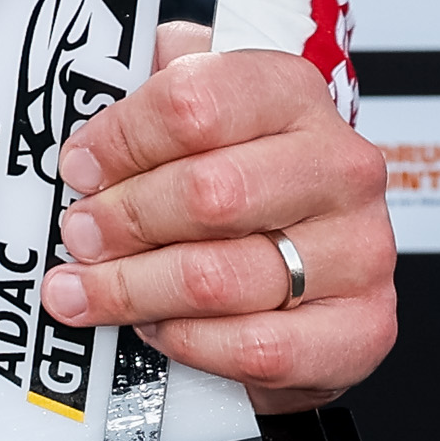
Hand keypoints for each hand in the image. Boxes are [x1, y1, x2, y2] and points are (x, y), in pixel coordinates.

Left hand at [33, 22, 396, 413]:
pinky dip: (186, 340)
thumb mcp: (193, 118)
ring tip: (89, 289)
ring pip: (217, 277)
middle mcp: (338, 168)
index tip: (79, 168)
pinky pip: (252, 346)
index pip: (195, 103)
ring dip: (132, 289)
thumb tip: (76, 98)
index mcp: (292, 94)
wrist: (307, 268)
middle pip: (207, 194)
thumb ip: (139, 95)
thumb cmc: (241, 185)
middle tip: (78, 236)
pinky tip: (157, 325)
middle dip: (121, 221)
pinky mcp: (363, 328)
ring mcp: (359, 251)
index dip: (121, 140)